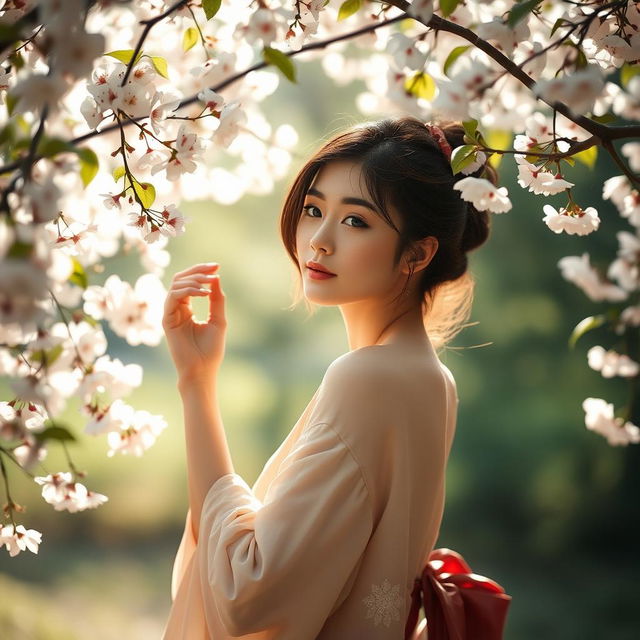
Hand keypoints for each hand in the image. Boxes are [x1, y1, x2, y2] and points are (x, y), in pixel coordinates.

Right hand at [162, 262, 226, 383]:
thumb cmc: (210, 350)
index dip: (202, 271)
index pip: (189, 283)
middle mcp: (176, 309)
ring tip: (210, 282)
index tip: (217, 266)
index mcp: (186, 309)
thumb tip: (215, 278)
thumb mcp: (218, 319)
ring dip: (194, 280)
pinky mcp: (167, 320)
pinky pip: (173, 297)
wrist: (202, 370)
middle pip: (180, 279)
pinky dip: (189, 291)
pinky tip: (204, 293)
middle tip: (214, 268)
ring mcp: (170, 314)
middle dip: (197, 271)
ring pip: (176, 285)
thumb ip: (216, 299)